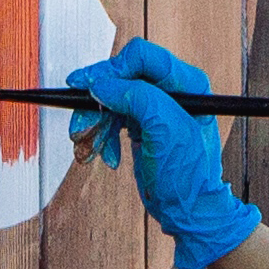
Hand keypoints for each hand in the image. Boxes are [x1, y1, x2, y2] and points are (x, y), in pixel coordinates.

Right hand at [63, 36, 261, 268]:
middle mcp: (172, 90)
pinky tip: (106, 155)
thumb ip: (138, 98)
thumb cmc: (187, 176)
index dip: (113, 69)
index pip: (142, 57)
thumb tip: (102, 84)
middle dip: (98, 101)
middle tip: (80, 124)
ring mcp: (155, 107)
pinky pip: (111, 118)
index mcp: (187, 83)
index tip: (87, 87)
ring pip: (110, 98)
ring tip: (91, 149)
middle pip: (121, 76)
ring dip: (95, 123)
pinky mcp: (141, 124)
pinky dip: (102, 136)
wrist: (188, 211)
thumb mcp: (165, 131)